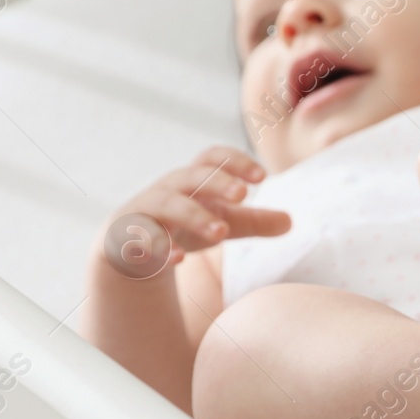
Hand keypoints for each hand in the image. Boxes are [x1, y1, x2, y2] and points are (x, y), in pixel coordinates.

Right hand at [97, 146, 289, 277]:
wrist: (130, 245)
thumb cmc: (185, 226)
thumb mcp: (221, 222)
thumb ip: (253, 221)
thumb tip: (289, 222)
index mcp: (193, 181)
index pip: (212, 158)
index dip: (235, 162)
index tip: (262, 176)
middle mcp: (169, 190)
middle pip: (191, 176)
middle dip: (217, 183)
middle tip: (242, 195)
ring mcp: (147, 212)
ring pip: (167, 205)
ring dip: (194, 215)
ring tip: (222, 232)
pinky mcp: (129, 237)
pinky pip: (142, 239)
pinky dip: (159, 248)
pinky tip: (179, 260)